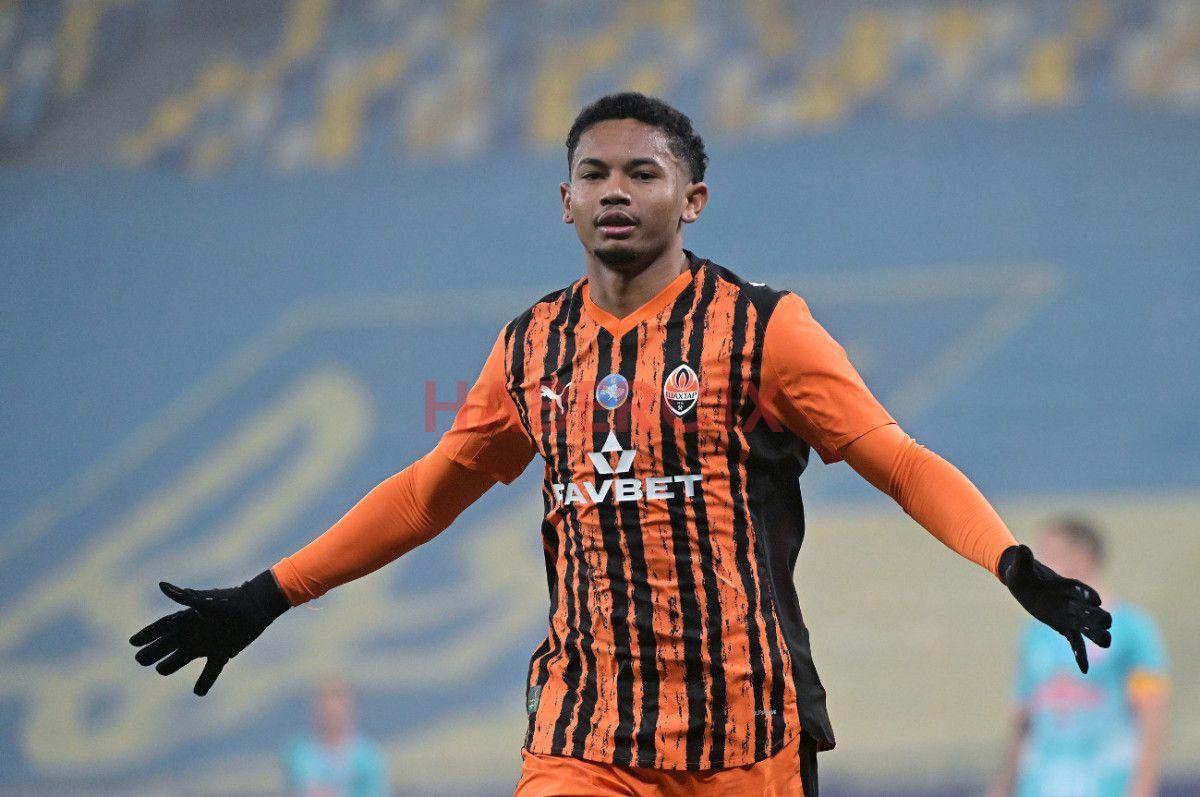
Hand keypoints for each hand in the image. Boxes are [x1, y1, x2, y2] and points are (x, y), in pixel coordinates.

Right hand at [130, 570, 289, 694]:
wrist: (259, 606)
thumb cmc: (232, 601)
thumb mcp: (206, 602)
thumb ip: (184, 597)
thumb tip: (161, 585)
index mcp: (189, 619)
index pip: (162, 627)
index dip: (147, 634)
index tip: (132, 642)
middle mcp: (195, 632)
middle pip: (168, 643)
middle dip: (154, 651)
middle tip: (140, 659)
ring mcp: (208, 643)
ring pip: (183, 657)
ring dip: (171, 664)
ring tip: (159, 669)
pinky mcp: (223, 652)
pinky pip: (210, 670)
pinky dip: (204, 681)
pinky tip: (198, 692)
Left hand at [1000, 544, 1111, 672]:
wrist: (1023, 581)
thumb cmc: (1022, 572)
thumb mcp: (1019, 567)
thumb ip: (1023, 559)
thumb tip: (1021, 548)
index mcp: (1065, 585)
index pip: (1080, 589)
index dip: (1087, 594)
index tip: (1093, 600)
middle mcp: (1072, 601)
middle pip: (1091, 610)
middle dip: (1098, 617)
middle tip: (1104, 625)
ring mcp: (1070, 615)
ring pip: (1088, 627)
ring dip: (1097, 634)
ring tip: (1106, 643)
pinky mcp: (1064, 626)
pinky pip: (1075, 641)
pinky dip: (1079, 654)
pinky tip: (1084, 669)